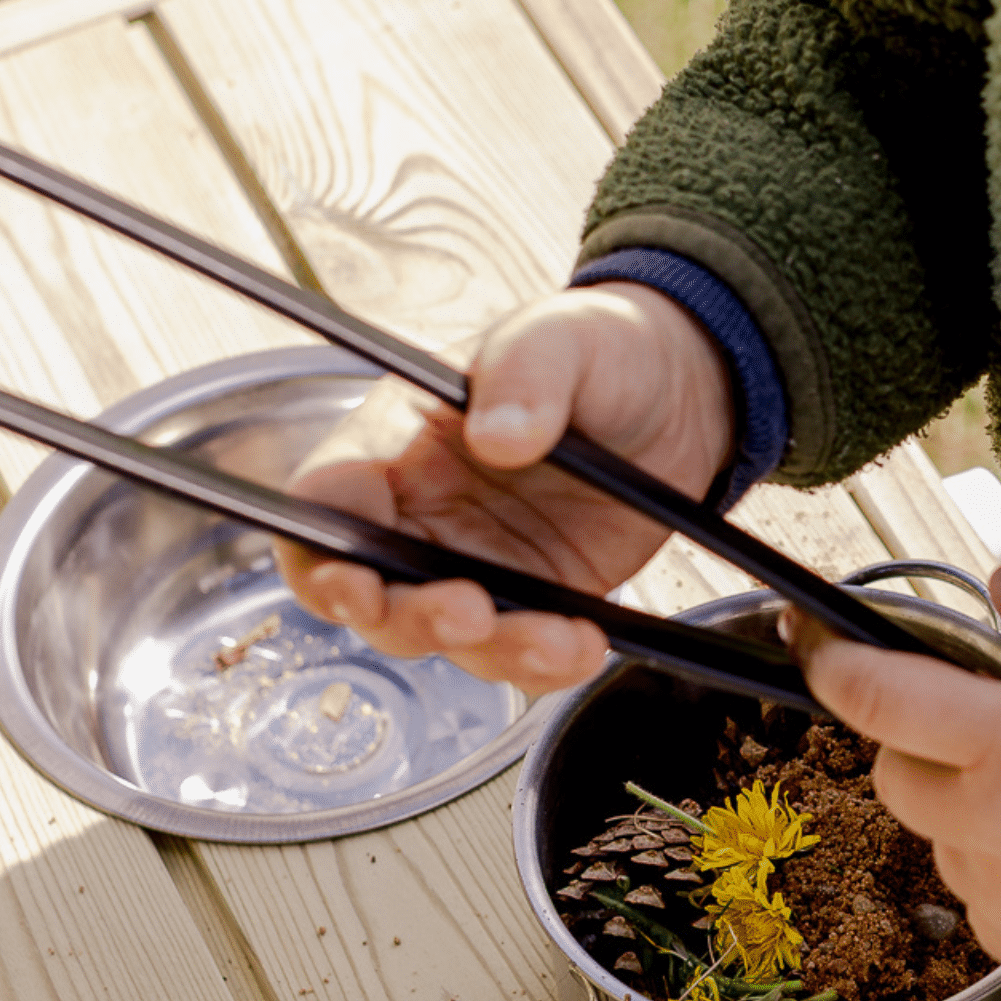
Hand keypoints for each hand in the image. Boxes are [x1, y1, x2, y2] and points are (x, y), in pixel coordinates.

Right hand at [277, 284, 734, 691]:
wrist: (680, 391)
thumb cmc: (596, 348)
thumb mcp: (561, 338)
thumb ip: (524, 375)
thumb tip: (495, 435)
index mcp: (395, 443)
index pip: (323, 507)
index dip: (320, 556)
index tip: (357, 583)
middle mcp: (421, 514)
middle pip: (371, 594)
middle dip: (409, 618)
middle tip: (467, 613)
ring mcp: (476, 563)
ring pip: (447, 637)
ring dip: (492, 650)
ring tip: (557, 638)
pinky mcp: (533, 597)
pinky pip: (519, 649)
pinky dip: (546, 663)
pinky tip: (585, 644)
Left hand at [785, 569, 1000, 1000]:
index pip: (876, 698)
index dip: (829, 664)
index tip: (812, 642)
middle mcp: (988, 826)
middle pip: (893, 771)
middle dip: (922, 742)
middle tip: (1000, 732)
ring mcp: (997, 895)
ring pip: (936, 836)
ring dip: (968, 809)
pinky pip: (975, 892)